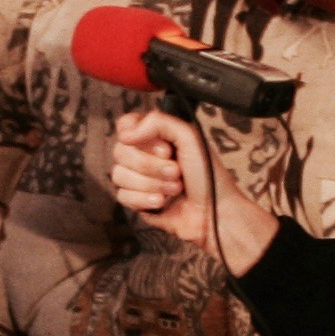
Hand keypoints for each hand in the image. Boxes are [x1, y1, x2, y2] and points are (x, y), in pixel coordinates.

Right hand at [109, 109, 278, 272]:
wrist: (215, 213)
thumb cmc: (208, 175)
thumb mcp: (190, 138)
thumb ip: (158, 122)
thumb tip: (125, 133)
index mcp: (157, 136)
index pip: (125, 125)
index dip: (137, 135)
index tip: (163, 147)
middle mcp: (145, 155)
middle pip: (121, 151)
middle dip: (151, 165)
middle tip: (176, 171)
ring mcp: (139, 179)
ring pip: (119, 175)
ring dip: (152, 183)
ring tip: (175, 189)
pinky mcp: (137, 202)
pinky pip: (122, 196)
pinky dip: (145, 199)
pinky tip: (163, 202)